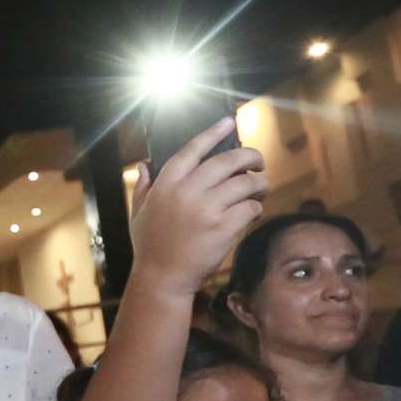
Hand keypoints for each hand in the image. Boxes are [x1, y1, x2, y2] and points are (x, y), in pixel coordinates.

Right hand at [128, 121, 268, 291]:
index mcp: (166, 184)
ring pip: (246, 184)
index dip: (213, 133)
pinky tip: (253, 213)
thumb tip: (144, 164)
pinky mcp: (224, 227)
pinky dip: (256, 208)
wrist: (162, 279)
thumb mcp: (139, 213)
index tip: (229, 122)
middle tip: (258, 162)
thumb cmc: (150, 246)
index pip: (193, 149)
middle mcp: (187, 191)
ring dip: (260, 184)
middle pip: (229, 161)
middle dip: (250, 157)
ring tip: (261, 189)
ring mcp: (207, 209)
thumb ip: (143, 186)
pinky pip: (251, 208)